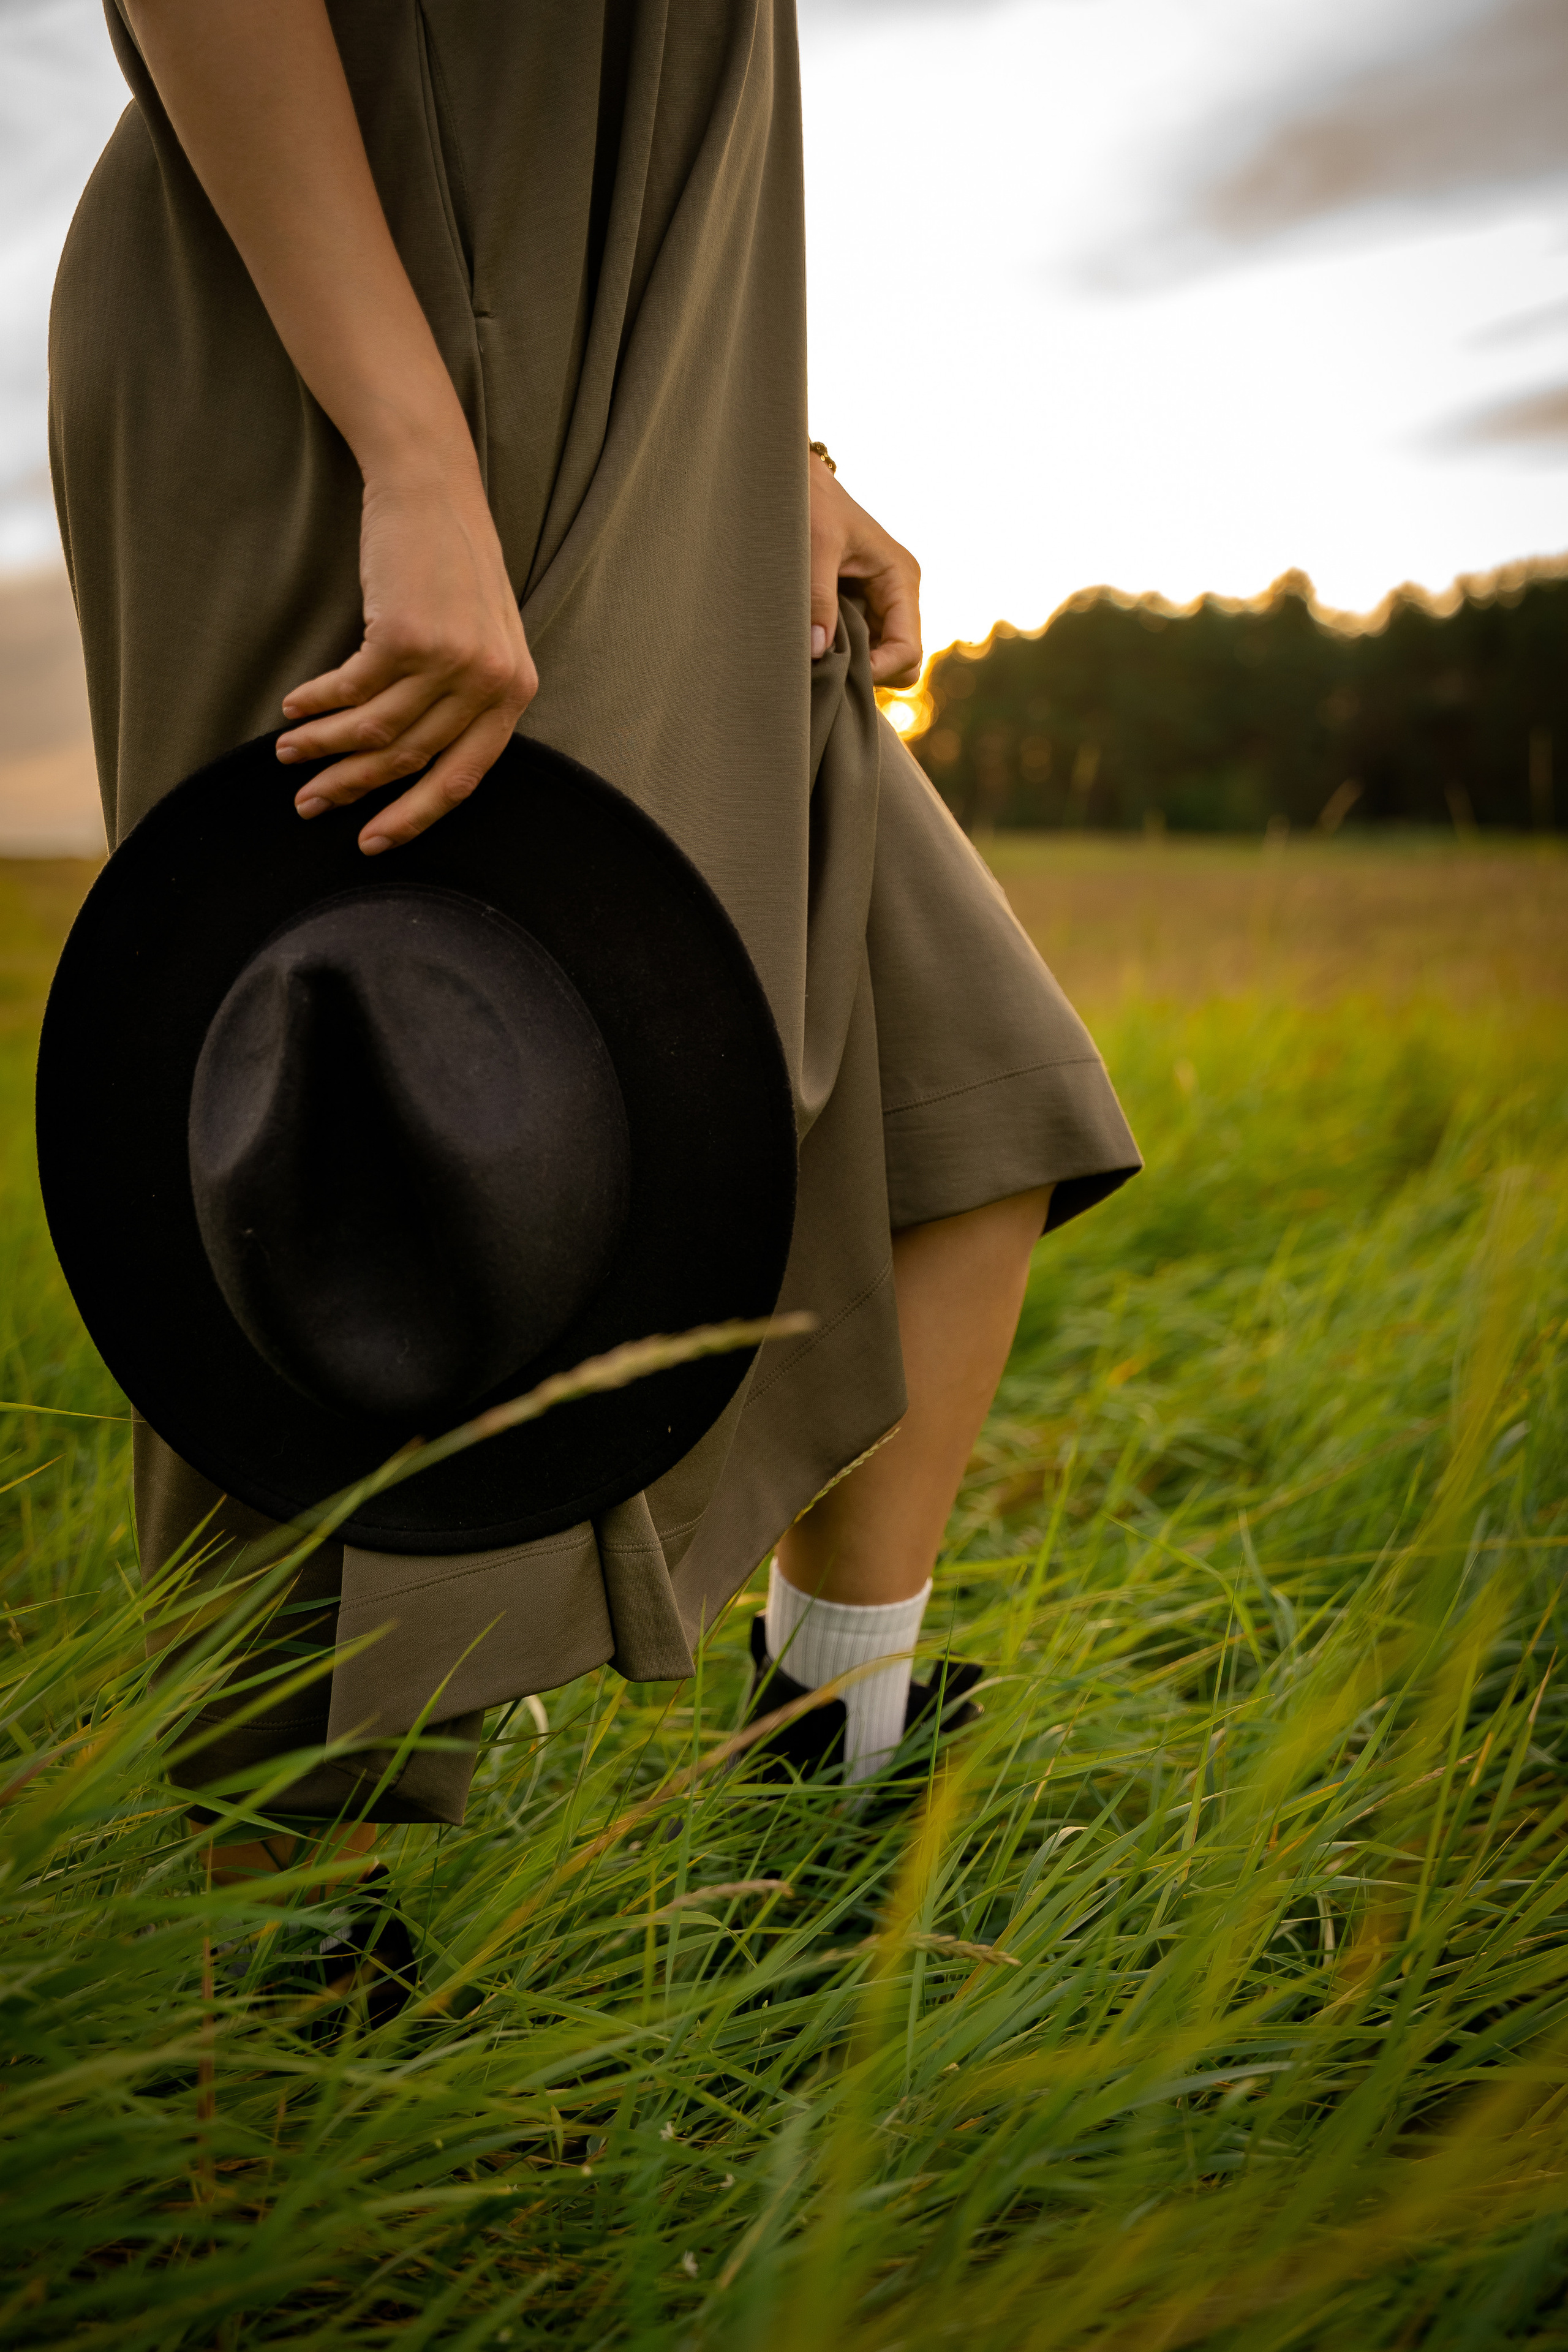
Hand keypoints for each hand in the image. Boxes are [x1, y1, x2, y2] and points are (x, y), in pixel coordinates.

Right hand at [277, 461, 536, 854]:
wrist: (432, 489)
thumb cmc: (450, 565)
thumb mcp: (480, 636)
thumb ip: (463, 698)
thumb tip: (410, 764)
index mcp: (514, 691)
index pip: (462, 777)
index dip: (412, 816)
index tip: (372, 841)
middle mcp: (489, 682)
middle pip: (410, 760)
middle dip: (352, 789)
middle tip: (308, 806)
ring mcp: (450, 660)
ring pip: (374, 732)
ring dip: (322, 748)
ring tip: (287, 755)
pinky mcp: (406, 635)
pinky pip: (349, 691)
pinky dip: (316, 705)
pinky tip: (293, 710)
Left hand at [809, 451, 921, 686]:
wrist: (795, 480)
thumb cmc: (810, 504)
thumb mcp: (813, 547)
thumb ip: (817, 598)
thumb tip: (818, 651)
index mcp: (900, 578)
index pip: (907, 650)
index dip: (878, 671)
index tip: (838, 671)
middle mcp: (898, 593)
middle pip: (902, 662)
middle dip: (868, 673)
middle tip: (826, 667)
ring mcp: (881, 601)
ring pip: (882, 658)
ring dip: (853, 665)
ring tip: (816, 654)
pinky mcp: (862, 604)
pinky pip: (863, 645)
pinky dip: (841, 653)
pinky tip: (814, 644)